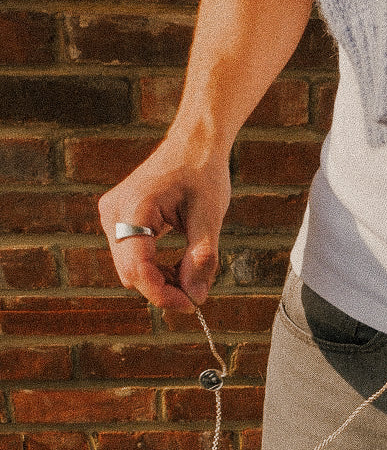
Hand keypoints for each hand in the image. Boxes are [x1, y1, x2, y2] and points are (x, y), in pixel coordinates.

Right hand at [99, 140, 229, 311]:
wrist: (193, 144)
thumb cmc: (202, 173)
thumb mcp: (210, 216)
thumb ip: (202, 257)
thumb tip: (197, 297)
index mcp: (135, 207)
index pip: (138, 268)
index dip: (162, 293)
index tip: (191, 305)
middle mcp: (114, 213)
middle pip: (131, 274)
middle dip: (163, 288)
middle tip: (197, 290)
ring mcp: (112, 216)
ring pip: (130, 270)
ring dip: (160, 279)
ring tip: (192, 272)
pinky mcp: (118, 220)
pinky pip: (132, 257)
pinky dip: (155, 267)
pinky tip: (178, 264)